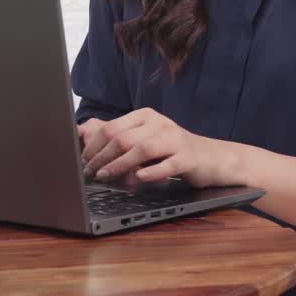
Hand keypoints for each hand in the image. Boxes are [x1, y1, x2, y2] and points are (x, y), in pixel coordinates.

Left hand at [78, 108, 238, 188]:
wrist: (213, 158)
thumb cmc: (173, 151)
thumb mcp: (147, 140)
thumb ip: (123, 140)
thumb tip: (87, 142)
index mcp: (146, 116)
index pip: (112, 127)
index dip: (94, 145)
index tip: (82, 161)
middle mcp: (159, 124)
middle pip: (123, 138)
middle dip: (101, 157)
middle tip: (89, 173)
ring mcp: (175, 140)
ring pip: (141, 150)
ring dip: (119, 165)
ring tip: (104, 176)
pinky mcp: (187, 158)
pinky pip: (166, 165)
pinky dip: (150, 172)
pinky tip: (138, 179)